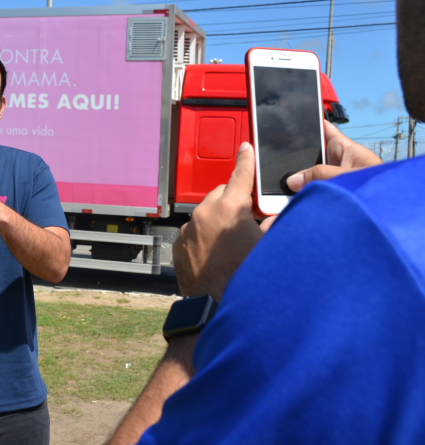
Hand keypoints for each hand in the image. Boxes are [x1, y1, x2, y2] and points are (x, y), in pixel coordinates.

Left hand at [173, 142, 262, 300]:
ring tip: (229, 244)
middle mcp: (205, 213)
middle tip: (244, 220)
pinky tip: (214, 254)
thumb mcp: (268, 247)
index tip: (245, 148)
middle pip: (221, 195)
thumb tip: (276, 218)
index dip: (246, 160)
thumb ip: (273, 225)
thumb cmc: (245, 276)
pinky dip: (202, 237)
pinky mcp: (178, 244)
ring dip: (216, 221)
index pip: (240, 174)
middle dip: (232, 201)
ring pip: (205, 214)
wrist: (216, 305)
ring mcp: (188, 229)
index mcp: (231, 208)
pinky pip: (192, 233)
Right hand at [286, 121, 381, 191]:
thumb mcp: (347, 176)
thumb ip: (321, 175)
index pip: (325, 129)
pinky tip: (297, 196)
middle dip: (298, 158)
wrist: (388, 211)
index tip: (294, 120)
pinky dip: (305, 191)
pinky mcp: (331, 191)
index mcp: (345, 148)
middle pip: (312, 154)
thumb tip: (294, 179)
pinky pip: (314, 188)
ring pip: (311, 173)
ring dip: (301, 179)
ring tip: (291, 185)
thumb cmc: (379, 187)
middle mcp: (338, 161)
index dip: (311, 122)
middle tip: (285, 166)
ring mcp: (334, 177)